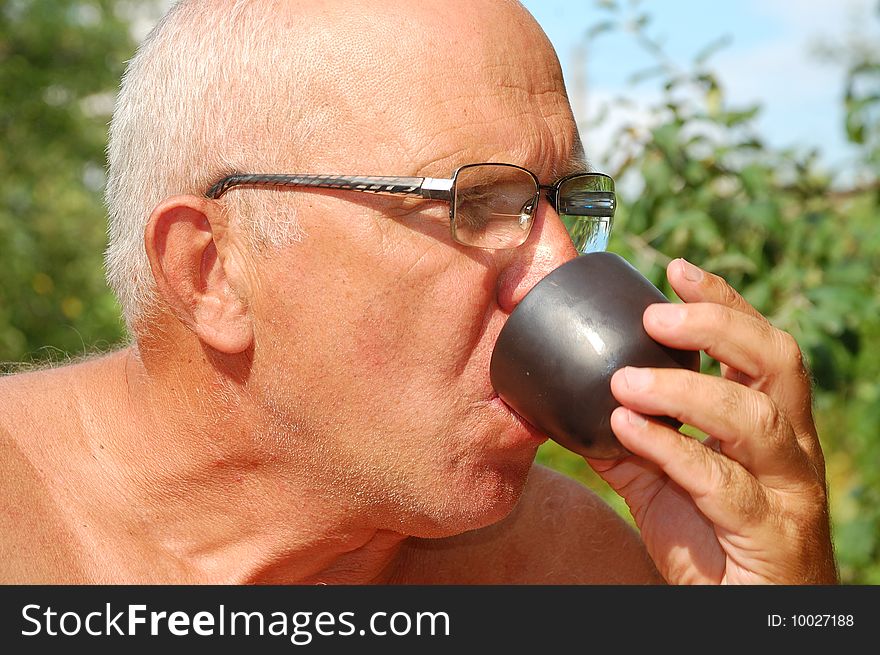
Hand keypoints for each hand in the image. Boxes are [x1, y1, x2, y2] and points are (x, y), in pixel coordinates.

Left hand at [587, 258, 837, 583]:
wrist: (740, 613)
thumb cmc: (710, 541)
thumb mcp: (661, 481)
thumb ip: (628, 440)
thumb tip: (574, 402)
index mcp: (768, 424)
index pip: (759, 346)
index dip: (723, 303)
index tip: (674, 270)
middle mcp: (789, 448)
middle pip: (776, 363)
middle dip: (717, 326)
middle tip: (654, 315)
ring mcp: (787, 491)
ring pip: (755, 420)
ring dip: (685, 391)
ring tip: (623, 381)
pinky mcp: (769, 534)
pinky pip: (724, 484)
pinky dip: (674, 450)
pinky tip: (628, 431)